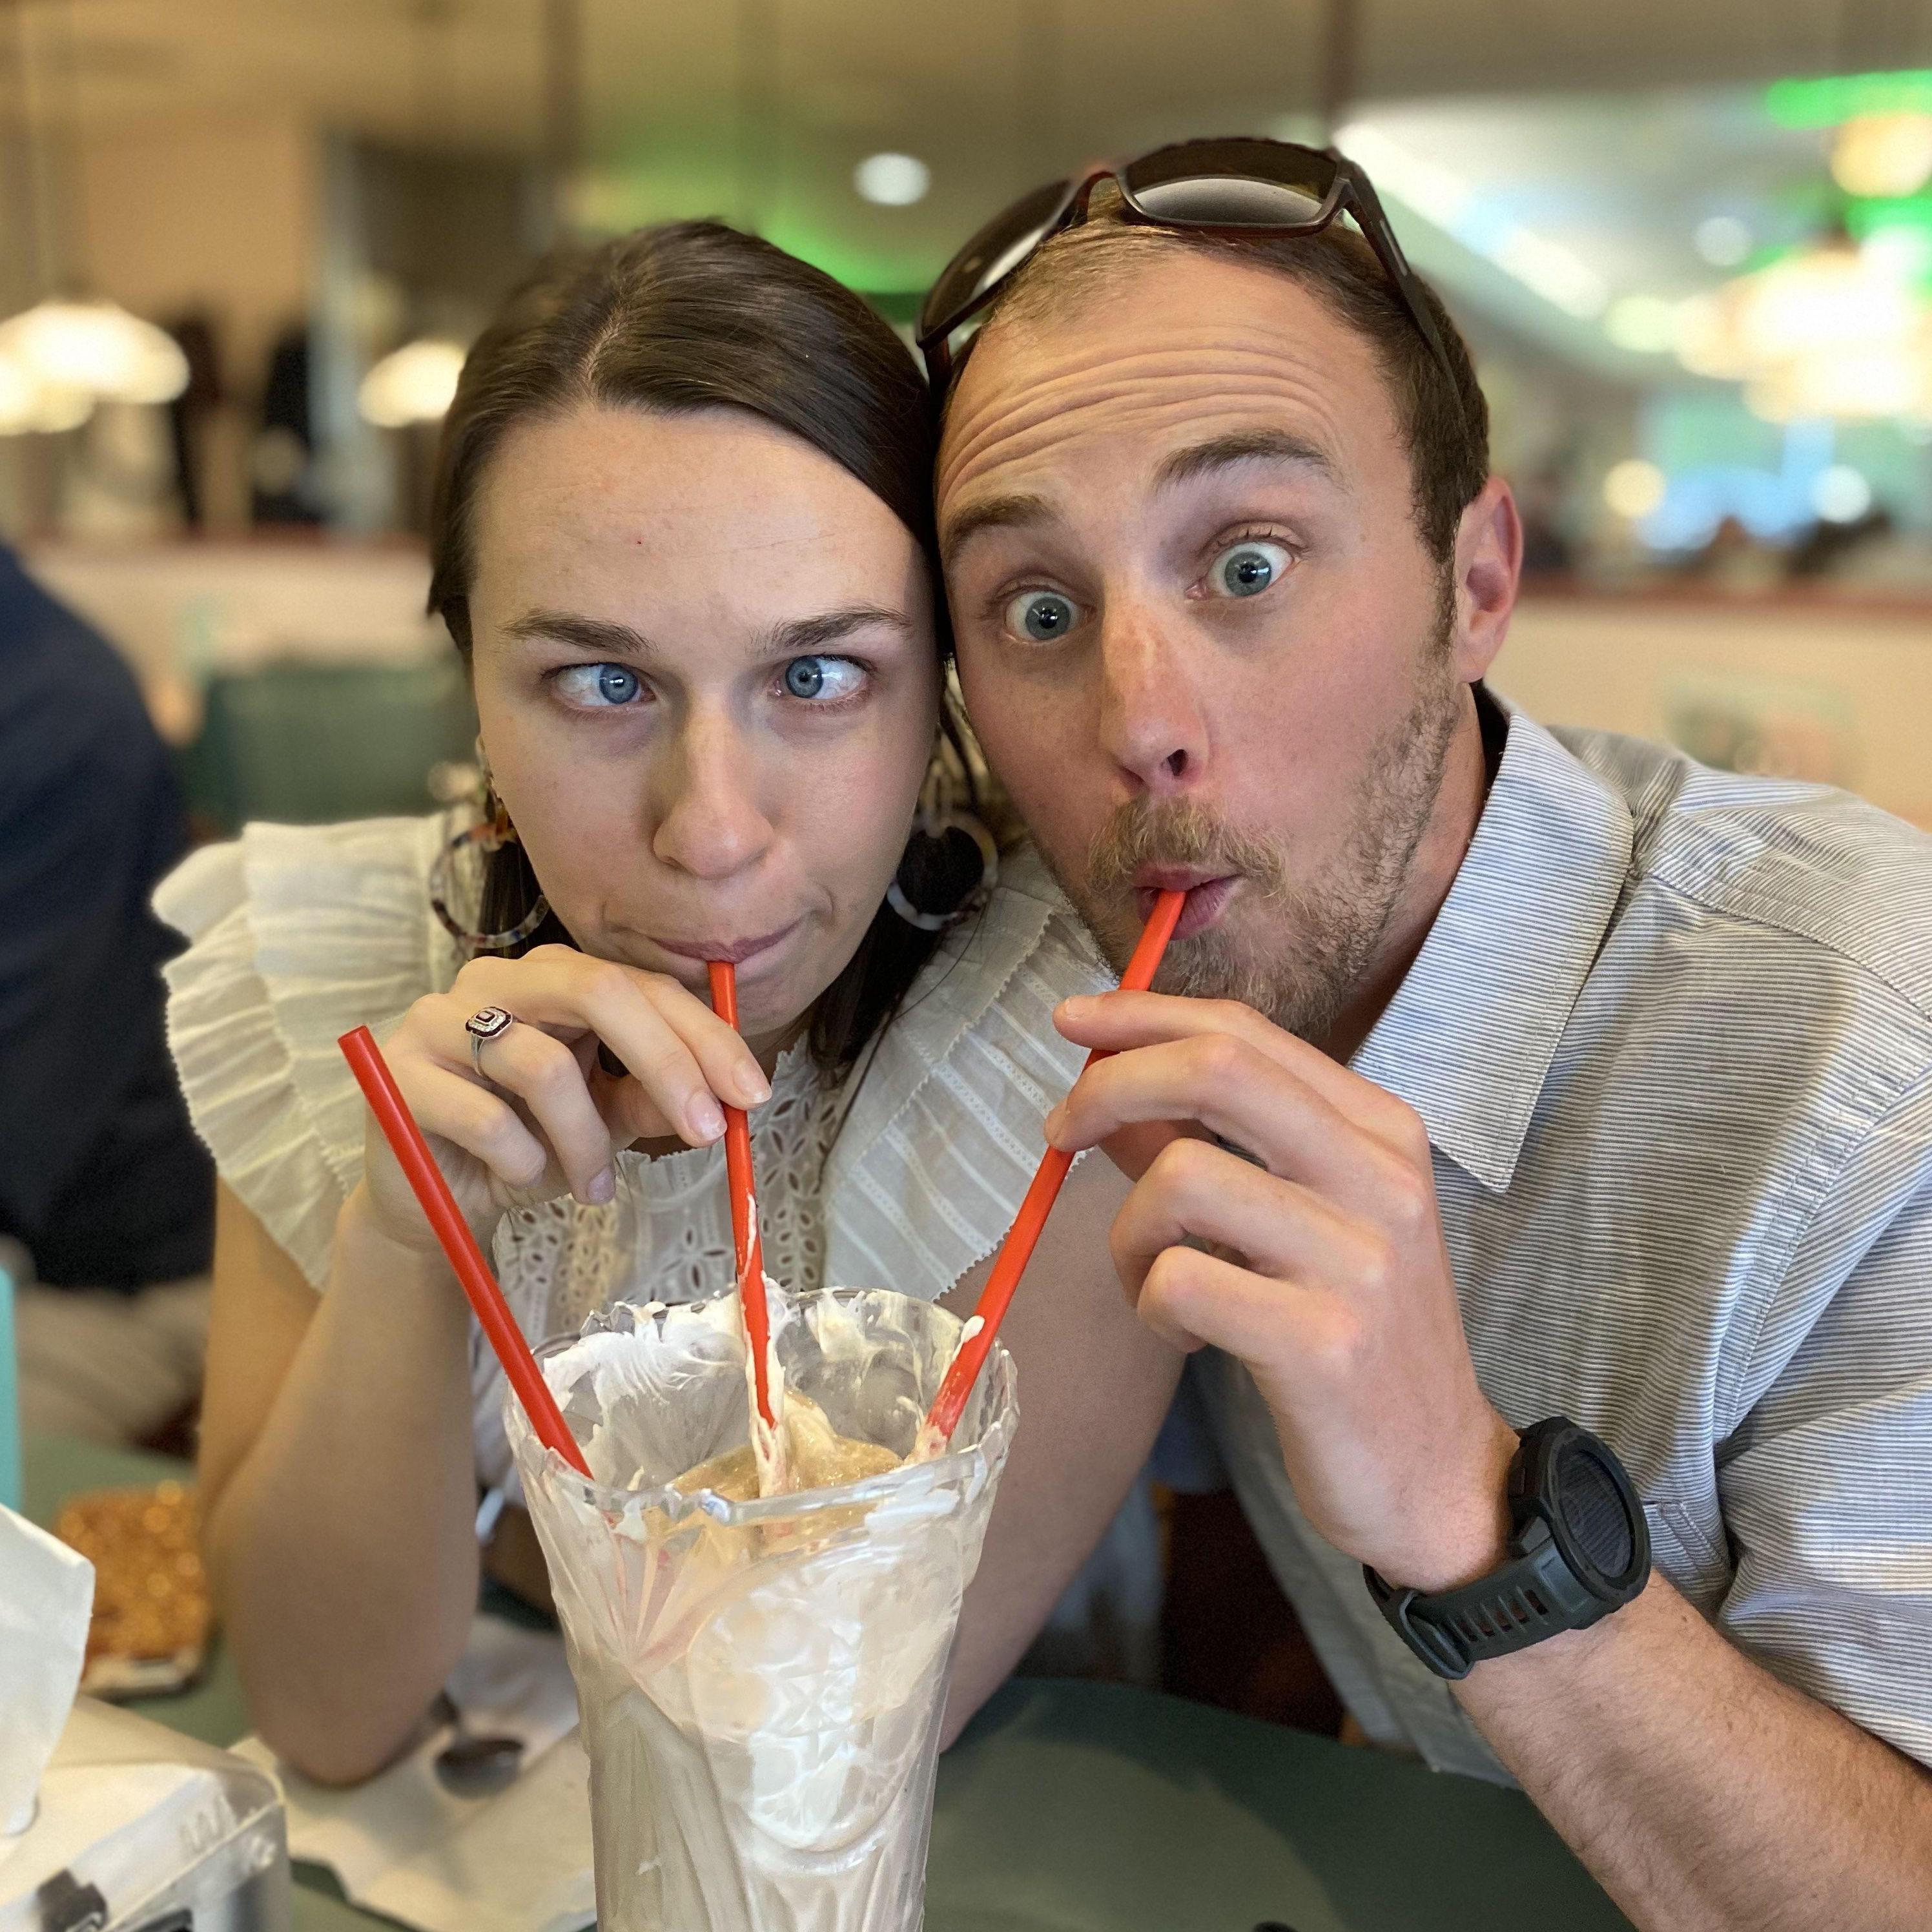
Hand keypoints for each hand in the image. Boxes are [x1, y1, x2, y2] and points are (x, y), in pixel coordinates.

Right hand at [360, 945, 771, 1253]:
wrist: (431, 1204)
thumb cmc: (524, 1147)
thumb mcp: (604, 1120)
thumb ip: (653, 1099)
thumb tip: (721, 1098)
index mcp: (551, 978)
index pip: (641, 986)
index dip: (704, 1037)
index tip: (750, 1093)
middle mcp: (494, 981)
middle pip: (598, 992)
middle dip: (666, 1064)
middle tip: (705, 1131)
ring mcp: (437, 1019)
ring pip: (543, 1066)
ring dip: (585, 1141)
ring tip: (592, 1187)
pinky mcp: (397, 1073)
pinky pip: (486, 1117)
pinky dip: (523, 1160)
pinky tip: (523, 1179)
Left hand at [1045, 990, 1516, 1593]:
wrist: (1440, 1480)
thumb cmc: (1355, 1340)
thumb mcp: (1303, 1223)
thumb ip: (1214, 1148)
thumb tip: (1111, 1092)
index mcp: (1381, 1131)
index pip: (1245, 1032)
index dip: (1144, 1015)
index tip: (1073, 1020)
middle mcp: (1381, 1178)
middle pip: (1217, 1068)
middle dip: (1111, 1084)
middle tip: (1059, 1132)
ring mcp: (1358, 1260)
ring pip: (1180, 1179)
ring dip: (1128, 1233)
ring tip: (1153, 1281)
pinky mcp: (1322, 1343)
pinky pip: (1179, 1281)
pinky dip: (1152, 1305)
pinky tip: (1186, 1334)